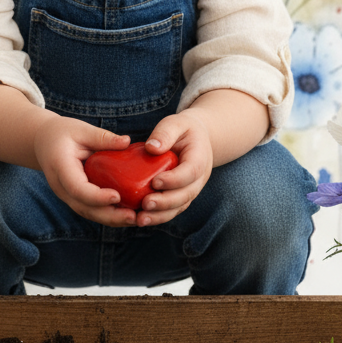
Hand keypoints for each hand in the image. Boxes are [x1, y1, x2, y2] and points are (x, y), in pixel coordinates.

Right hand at [33, 116, 138, 226]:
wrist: (42, 142)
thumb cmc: (63, 133)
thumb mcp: (81, 129)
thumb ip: (102, 137)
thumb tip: (127, 141)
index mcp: (60, 167)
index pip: (77, 188)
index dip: (96, 196)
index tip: (117, 196)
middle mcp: (61, 186)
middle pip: (84, 207)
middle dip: (109, 215)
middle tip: (133, 216)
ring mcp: (66, 195)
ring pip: (88, 213)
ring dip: (111, 219)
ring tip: (135, 219)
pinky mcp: (74, 198)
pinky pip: (90, 210)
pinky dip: (108, 215)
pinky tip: (127, 215)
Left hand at [135, 111, 213, 225]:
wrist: (196, 139)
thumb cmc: (183, 130)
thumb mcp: (176, 123)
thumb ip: (165, 133)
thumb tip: (151, 147)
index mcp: (200, 158)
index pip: (190, 172)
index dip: (174, 179)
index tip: (155, 182)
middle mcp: (199, 179)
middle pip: (185, 195)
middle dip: (166, 202)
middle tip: (146, 204)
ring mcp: (191, 190)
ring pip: (179, 207)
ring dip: (161, 215)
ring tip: (141, 219)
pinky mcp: (181, 197)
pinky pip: (172, 210)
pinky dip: (158, 217)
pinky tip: (141, 219)